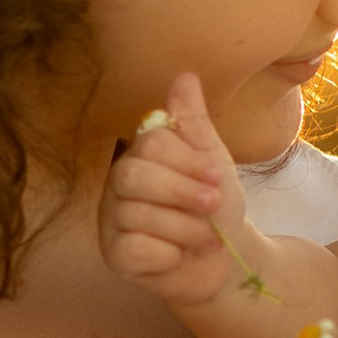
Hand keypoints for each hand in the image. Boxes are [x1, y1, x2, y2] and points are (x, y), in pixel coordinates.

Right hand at [98, 71, 248, 313]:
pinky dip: (167, 254)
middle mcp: (118, 187)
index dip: (187, 160)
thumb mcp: (212, 161)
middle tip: (213, 205)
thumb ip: (193, 122)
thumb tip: (185, 75)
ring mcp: (112, 222)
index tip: (215, 176)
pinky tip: (178, 256)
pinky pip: (134, 249)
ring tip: (208, 238)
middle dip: (182, 192)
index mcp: (140, 158)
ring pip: (137, 215)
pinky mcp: (115, 257)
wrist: (225, 262)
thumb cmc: (214, 209)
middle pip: (133, 176)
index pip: (149, 143)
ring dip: (186, 229)